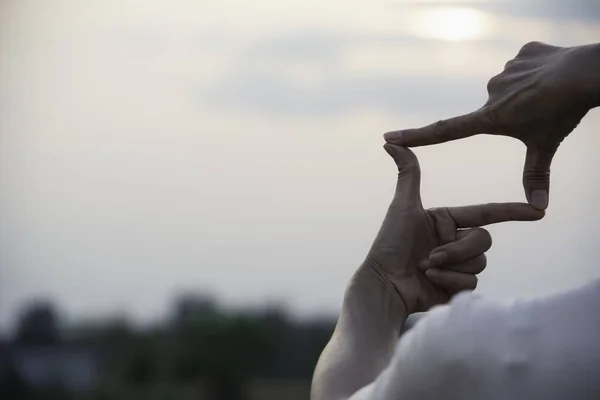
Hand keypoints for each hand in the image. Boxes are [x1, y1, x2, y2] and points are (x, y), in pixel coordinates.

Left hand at [366, 144, 543, 313]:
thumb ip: (407, 174)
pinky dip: (449, 281)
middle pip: (484, 239)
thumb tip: (389, 141)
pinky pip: (471, 281)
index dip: (512, 212)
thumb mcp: (403, 206)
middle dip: (459, 249)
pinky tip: (430, 280)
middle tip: (432, 255)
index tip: (538, 211)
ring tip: (426, 267)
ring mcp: (457, 264)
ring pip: (479, 261)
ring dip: (452, 264)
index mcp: (446, 220)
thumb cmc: (389, 244)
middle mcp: (454, 240)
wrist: (384, 284)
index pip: (485, 213)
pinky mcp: (457, 286)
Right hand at [384, 41, 599, 209]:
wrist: (586, 72)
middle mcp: (491, 93)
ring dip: (527, 94)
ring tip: (550, 95)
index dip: (416, 136)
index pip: (445, 131)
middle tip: (540, 113)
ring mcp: (505, 71)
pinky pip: (526, 66)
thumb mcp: (546, 145)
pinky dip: (537, 74)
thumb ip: (537, 175)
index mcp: (491, 118)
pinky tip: (553, 77)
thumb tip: (539, 209)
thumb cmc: (563, 112)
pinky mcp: (522, 53)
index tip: (390, 137)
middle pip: (499, 109)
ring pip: (513, 87)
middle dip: (516, 113)